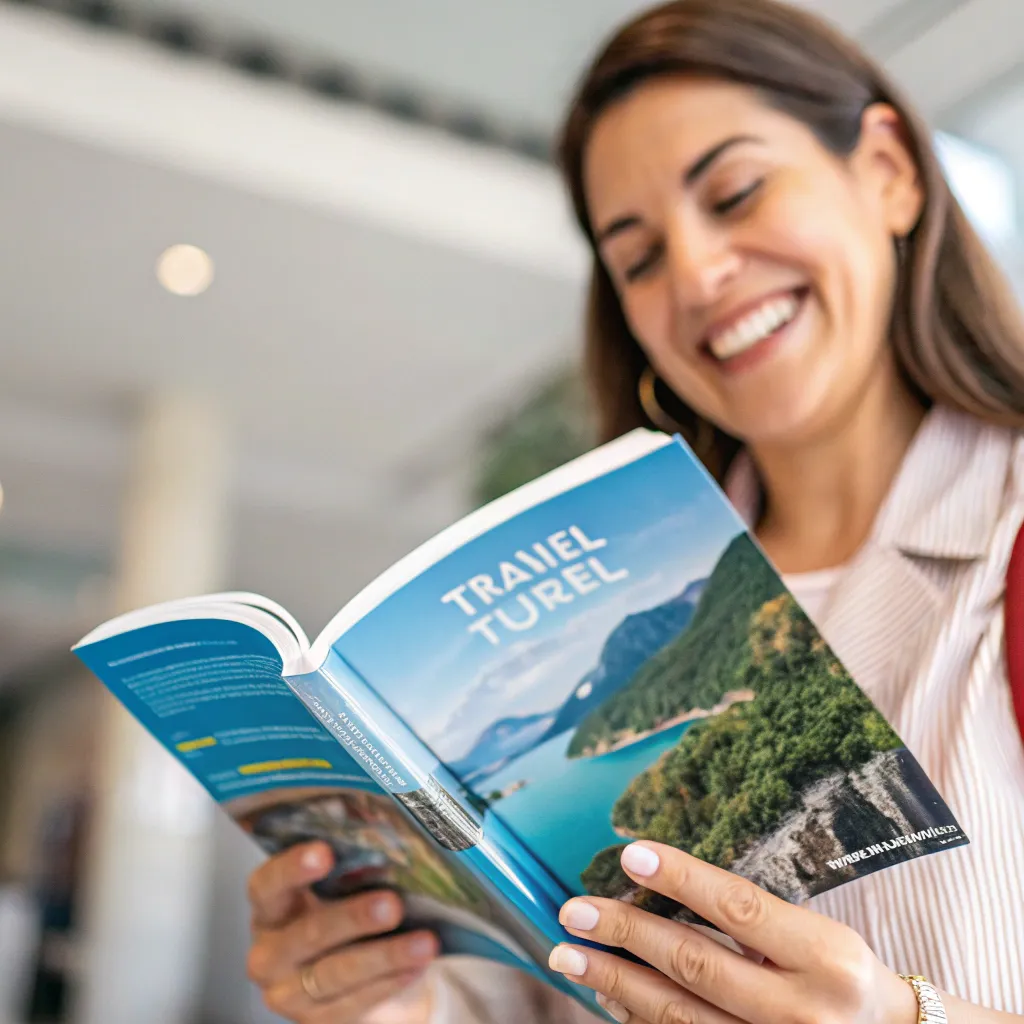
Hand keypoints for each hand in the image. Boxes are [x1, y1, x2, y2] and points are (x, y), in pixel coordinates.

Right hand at [246, 841, 439, 1021]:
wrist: (358, 976)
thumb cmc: (345, 916)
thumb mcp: (339, 891)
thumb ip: (351, 867)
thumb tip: (388, 836)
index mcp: (270, 909)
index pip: (267, 885)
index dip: (292, 868)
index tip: (325, 852)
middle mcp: (269, 952)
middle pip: (306, 934)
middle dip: (352, 918)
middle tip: (392, 904)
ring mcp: (288, 992)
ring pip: (333, 973)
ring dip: (383, 956)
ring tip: (424, 942)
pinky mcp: (314, 1021)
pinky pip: (352, 1004)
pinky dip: (388, 983)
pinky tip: (416, 966)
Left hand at [548, 841, 918, 1023]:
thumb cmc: (843, 977)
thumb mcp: (818, 937)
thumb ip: (751, 918)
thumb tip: (662, 886)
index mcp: (825, 957)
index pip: (739, 908)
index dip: (682, 878)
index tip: (631, 853)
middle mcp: (801, 1011)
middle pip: (695, 965)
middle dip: (626, 934)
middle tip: (574, 911)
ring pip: (679, 1016)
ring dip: (616, 982)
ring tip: (570, 956)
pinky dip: (640, 1020)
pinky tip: (608, 996)